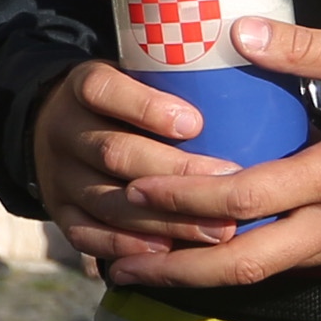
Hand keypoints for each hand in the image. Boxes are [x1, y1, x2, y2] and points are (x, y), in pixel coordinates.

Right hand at [29, 60, 250, 263]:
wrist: (62, 128)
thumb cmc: (126, 101)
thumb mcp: (138, 74)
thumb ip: (181, 79)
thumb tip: (262, 68)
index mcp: (83, 86)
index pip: (104, 90)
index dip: (145, 107)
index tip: (195, 123)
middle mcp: (64, 129)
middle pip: (114, 152)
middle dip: (175, 173)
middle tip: (230, 183)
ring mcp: (58, 175)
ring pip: (107, 200)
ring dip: (164, 219)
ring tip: (218, 229)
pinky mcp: (59, 212)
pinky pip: (85, 234)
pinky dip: (124, 244)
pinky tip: (165, 252)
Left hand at [102, 18, 320, 288]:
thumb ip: (312, 50)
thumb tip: (241, 30)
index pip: (246, 199)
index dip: (184, 201)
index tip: (135, 193)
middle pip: (247, 262)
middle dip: (178, 270)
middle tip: (118, 267)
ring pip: (272, 273)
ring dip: (209, 276)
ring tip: (151, 270)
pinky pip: (303, 267)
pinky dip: (254, 266)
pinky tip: (219, 258)